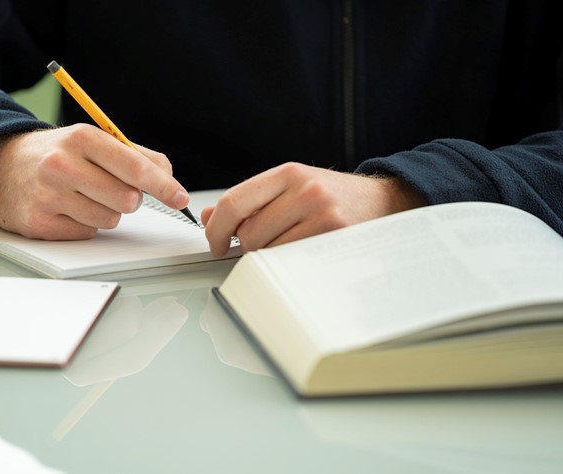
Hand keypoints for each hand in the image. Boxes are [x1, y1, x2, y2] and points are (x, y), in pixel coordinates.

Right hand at [0, 124, 189, 239]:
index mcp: (81, 138)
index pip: (134, 166)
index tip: (179, 196)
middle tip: (110, 188)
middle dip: (128, 198)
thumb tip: (167, 175)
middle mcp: (62, 164)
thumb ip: (134, 155)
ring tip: (82, 195)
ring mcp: (48, 196)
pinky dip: (83, 224)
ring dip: (104, 211)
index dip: (162, 185)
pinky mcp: (39, 223)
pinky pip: (86, 232)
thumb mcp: (91, 141)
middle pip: (127, 199)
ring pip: (109, 219)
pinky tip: (66, 208)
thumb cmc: (56, 154)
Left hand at [201, 162, 425, 255]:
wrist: (384, 202)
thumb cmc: (332, 197)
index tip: (215, 243)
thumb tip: (208, 218)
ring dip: (269, 257)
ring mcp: (323, 214)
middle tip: (260, 245)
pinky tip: (300, 254)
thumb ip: (249, 201)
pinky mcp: (336, 238)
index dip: (216, 229)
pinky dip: (288, 265)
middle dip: (246, 246)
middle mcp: (305, 190)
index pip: (233, 202)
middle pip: (248, 233)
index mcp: (288, 173)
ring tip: (288, 244)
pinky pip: (292, 262)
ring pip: (268, 252)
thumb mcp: (290, 187)